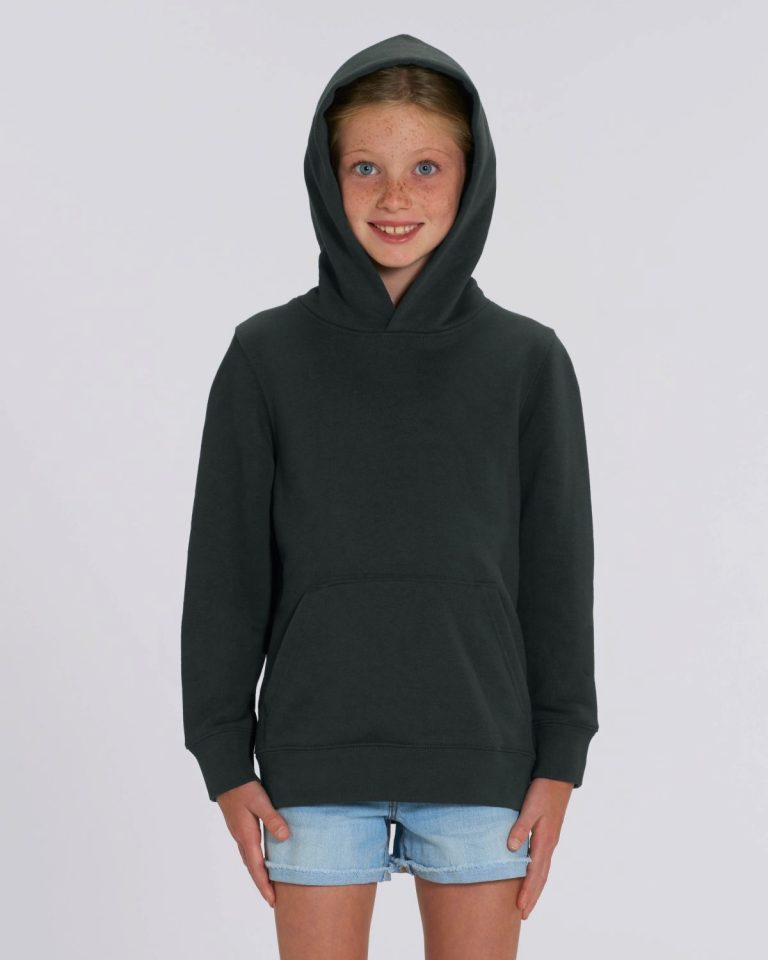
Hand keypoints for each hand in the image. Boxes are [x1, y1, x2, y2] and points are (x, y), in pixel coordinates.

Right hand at [216, 779, 291, 907]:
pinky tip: (262, 860)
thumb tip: (286, 838)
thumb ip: (273, 819)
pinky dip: (256, 861)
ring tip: (269, 884)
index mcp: (247, 836)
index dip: (265, 885)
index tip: (272, 901)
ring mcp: (239, 833)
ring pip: (249, 860)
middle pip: (252, 868)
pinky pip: (248, 851)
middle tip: (272, 900)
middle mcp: (241, 838)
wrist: (226, 778)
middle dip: (262, 885)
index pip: (257, 867)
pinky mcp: (240, 827)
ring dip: (259, 874)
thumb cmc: (244, 788)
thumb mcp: (261, 801)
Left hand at [506, 777, 573, 920]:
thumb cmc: (542, 791)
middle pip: (541, 877)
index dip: (527, 891)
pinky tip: (530, 875)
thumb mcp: (529, 807)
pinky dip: (536, 874)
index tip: (520, 908)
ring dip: (535, 887)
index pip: (535, 873)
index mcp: (544, 840)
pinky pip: (542, 861)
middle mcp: (548, 844)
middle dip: (532, 896)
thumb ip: (519, 827)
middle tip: (523, 915)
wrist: (557, 776)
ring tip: (526, 902)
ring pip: (542, 870)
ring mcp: (549, 840)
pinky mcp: (548, 834)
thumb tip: (510, 849)